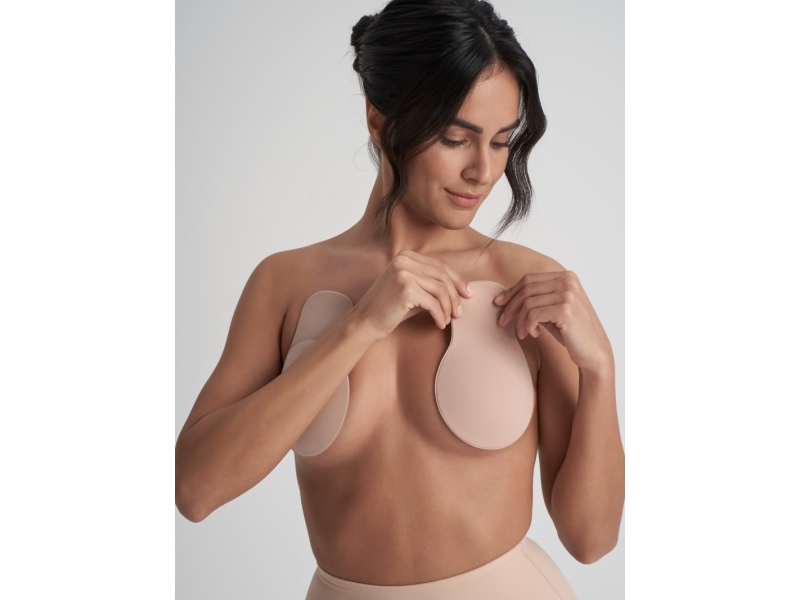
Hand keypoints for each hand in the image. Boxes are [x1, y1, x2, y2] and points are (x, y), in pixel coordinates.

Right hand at [352, 249, 473, 341]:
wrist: (365, 322)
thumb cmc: (389, 308)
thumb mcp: (410, 288)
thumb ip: (430, 282)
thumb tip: (461, 287)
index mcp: (406, 255)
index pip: (440, 265)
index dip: (457, 280)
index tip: (467, 294)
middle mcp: (405, 260)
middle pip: (443, 276)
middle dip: (456, 295)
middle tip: (460, 312)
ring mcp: (404, 273)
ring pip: (441, 290)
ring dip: (448, 307)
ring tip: (448, 319)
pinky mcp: (406, 289)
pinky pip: (434, 303)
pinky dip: (440, 315)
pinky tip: (440, 324)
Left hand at [493, 270, 612, 370]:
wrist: (593, 351)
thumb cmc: (570, 332)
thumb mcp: (552, 310)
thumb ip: (536, 299)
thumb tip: (504, 297)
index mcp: (566, 277)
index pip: (529, 279)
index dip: (511, 291)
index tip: (498, 303)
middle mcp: (568, 282)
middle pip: (526, 289)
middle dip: (510, 306)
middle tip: (502, 322)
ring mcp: (568, 294)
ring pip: (528, 303)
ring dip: (519, 321)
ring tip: (522, 334)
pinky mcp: (566, 310)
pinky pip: (534, 314)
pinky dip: (528, 326)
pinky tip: (534, 334)